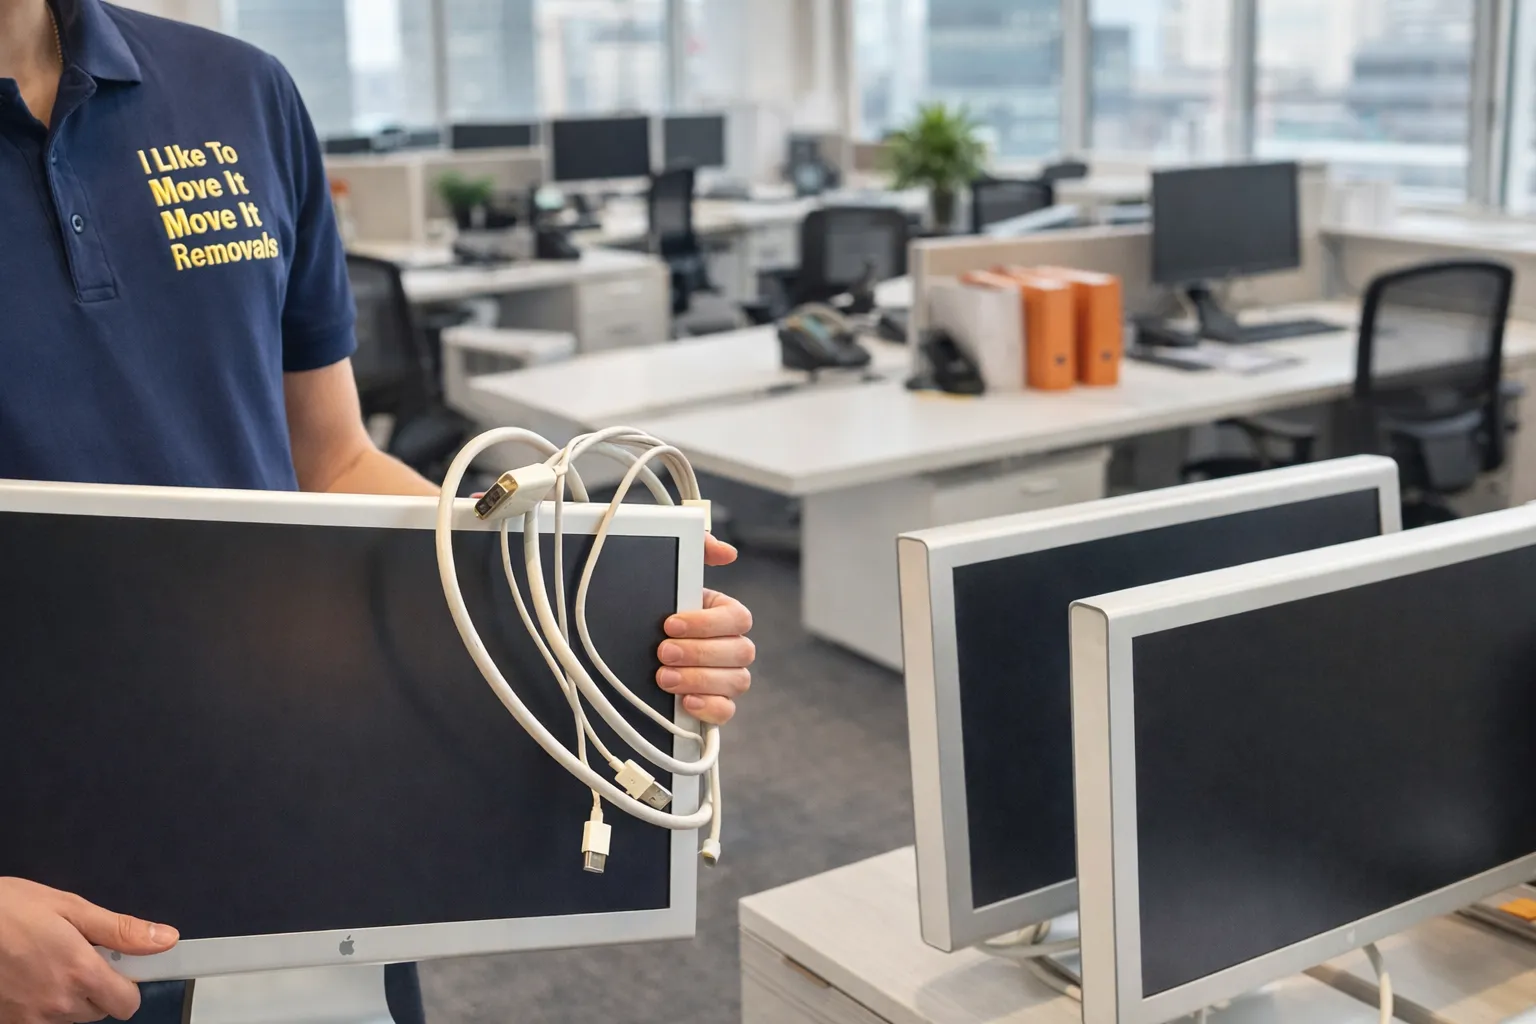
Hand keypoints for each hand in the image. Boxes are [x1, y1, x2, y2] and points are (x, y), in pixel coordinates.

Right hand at [0, 878, 177, 1023]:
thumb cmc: (10, 909)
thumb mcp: (71, 909)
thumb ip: (121, 931)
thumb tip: (166, 940)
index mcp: (80, 974)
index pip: (128, 1004)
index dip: (127, 984)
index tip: (117, 965)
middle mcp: (57, 1006)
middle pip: (99, 1012)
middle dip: (96, 987)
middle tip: (75, 955)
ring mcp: (29, 1020)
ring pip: (69, 1019)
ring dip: (67, 998)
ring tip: (47, 963)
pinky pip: (39, 1023)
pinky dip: (40, 1006)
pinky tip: (27, 979)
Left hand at [657, 535, 752, 725]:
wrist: (625, 637)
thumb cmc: (655, 608)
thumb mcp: (669, 573)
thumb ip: (697, 551)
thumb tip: (726, 552)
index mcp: (725, 614)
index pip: (737, 618)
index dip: (706, 624)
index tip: (670, 624)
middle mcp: (732, 646)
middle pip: (740, 652)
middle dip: (698, 653)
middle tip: (663, 652)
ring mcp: (726, 678)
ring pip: (737, 682)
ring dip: (699, 680)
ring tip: (664, 678)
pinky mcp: (714, 705)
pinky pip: (727, 712)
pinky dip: (709, 708)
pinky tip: (685, 702)